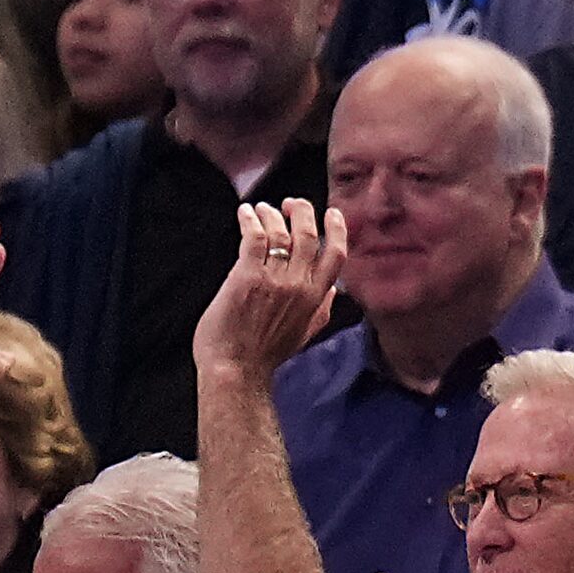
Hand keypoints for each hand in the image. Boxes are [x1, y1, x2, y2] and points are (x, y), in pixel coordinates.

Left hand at [193, 199, 346, 379]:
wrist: (236, 368)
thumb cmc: (265, 354)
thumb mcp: (304, 333)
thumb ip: (321, 309)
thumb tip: (334, 290)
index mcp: (316, 298)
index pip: (336, 255)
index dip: (337, 229)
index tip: (332, 213)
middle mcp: (299, 285)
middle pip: (308, 235)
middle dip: (302, 212)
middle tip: (291, 204)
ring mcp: (273, 280)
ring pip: (280, 232)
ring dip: (272, 214)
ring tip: (263, 210)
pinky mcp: (247, 276)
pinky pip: (255, 237)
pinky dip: (251, 220)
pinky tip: (246, 214)